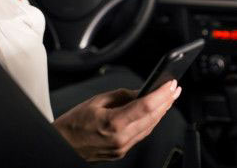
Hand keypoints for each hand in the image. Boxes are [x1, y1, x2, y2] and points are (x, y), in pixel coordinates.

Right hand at [53, 80, 181, 161]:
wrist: (61, 144)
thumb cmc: (73, 123)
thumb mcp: (97, 100)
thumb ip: (122, 96)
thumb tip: (141, 92)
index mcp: (113, 124)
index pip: (146, 107)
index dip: (162, 94)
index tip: (171, 84)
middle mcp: (120, 139)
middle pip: (152, 118)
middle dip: (166, 101)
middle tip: (175, 88)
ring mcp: (122, 148)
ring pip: (150, 127)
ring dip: (161, 111)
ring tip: (168, 97)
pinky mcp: (121, 152)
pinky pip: (142, 134)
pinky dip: (150, 121)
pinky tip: (155, 111)